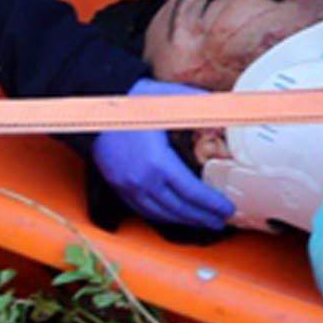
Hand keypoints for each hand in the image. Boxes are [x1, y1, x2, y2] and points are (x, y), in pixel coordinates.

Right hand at [90, 81, 235, 231]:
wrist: (94, 107)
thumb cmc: (132, 102)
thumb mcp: (170, 100)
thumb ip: (201, 108)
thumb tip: (226, 118)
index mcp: (158, 163)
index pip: (192, 192)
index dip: (212, 204)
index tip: (228, 209)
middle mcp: (142, 181)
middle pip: (179, 209)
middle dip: (203, 218)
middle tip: (221, 222)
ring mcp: (128, 187)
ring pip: (161, 214)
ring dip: (184, 221)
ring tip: (203, 222)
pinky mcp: (117, 187)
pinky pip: (143, 211)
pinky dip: (163, 217)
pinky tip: (174, 216)